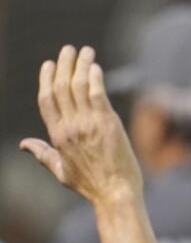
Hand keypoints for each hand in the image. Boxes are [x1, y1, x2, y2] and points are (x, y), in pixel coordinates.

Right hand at [20, 45, 141, 205]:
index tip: (49, 64)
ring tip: (85, 51)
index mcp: (56, 135)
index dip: (46, 79)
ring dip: (81, 65)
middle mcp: (69, 126)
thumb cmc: (90, 184)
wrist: (115, 193)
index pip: (46, 100)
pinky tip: (96, 67)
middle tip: (68, 49)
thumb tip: (23, 144)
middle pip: (61, 88)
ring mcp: (88, 124)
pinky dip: (96, 78)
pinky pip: (98, 95)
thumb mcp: (60, 170)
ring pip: (79, 87)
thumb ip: (42, 153)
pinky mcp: (107, 124)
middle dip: (64, 65)